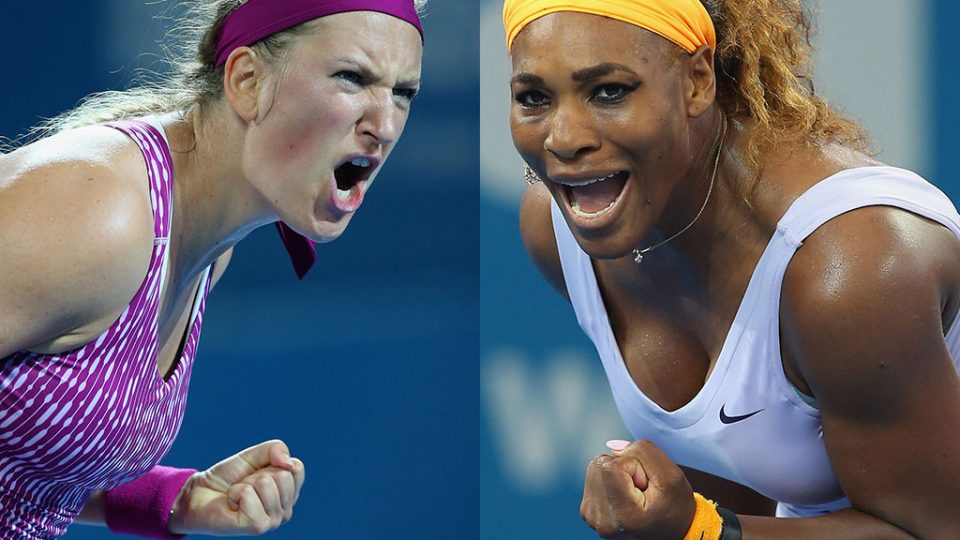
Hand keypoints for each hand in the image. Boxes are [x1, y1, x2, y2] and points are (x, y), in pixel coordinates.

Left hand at [168, 439, 305, 535]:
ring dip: (245, 484)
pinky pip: (249, 494)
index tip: (257, 472)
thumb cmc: (228, 478)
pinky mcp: (257, 526)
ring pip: (266, 483)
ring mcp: (273, 520)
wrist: (199, 494)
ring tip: (238, 494)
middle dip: (258, 473)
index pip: (297, 468)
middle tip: (244, 485)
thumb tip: (289, 463)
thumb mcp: (254, 455)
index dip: (273, 462)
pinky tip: (232, 503)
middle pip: (283, 475)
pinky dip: (236, 492)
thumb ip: (276, 449)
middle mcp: (285, 509)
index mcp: (289, 493)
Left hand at [580, 440, 694, 538]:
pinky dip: (609, 481)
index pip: (612, 465)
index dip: (633, 466)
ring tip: (633, 494)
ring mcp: (592, 517)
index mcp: (623, 516)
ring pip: (595, 468)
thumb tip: (613, 447)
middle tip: (640, 489)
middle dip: (623, 468)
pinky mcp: (588, 511)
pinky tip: (624, 496)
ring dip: (616, 474)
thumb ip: (643, 452)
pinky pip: (593, 477)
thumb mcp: (671, 476)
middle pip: (600, 464)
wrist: (671, 531)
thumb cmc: (674, 507)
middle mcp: (602, 520)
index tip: (645, 485)